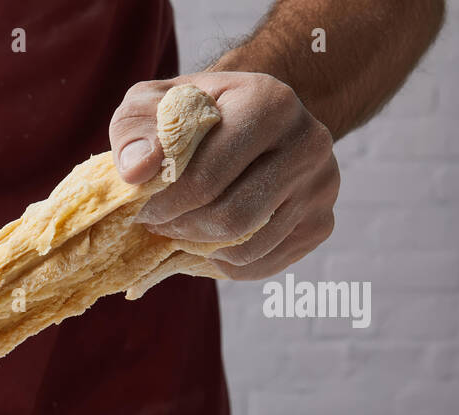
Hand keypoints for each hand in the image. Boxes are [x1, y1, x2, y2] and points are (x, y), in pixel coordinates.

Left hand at [109, 71, 339, 280]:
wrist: (249, 119)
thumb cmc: (192, 114)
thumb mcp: (154, 103)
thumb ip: (137, 130)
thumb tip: (137, 171)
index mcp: (270, 103)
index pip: (206, 178)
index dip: (162, 204)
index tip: (141, 208)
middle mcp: (309, 143)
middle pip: (230, 218)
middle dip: (181, 230)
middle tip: (157, 224)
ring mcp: (322, 187)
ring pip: (245, 249)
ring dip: (199, 248)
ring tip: (179, 228)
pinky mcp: (320, 224)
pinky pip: (260, 266)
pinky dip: (223, 263)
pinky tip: (206, 239)